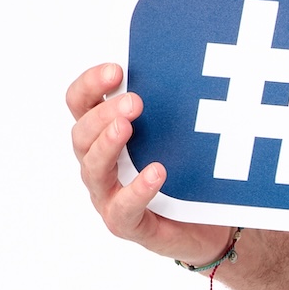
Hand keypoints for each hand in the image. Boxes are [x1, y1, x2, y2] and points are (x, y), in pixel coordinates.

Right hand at [67, 63, 237, 266]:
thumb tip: (186, 65)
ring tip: (125, 127)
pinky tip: (156, 172)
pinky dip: (137, 189)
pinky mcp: (128, 224)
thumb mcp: (178, 132)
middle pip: (82, 135)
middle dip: (104, 114)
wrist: (208, 224)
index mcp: (104, 135)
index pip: (81, 104)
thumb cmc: (186, 170)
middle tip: (134, 102)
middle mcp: (99, 165)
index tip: (116, 69)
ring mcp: (109, 196)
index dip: (90, 85)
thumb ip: (170, 104)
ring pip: (93, 170)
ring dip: (107, 145)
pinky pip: (123, 209)